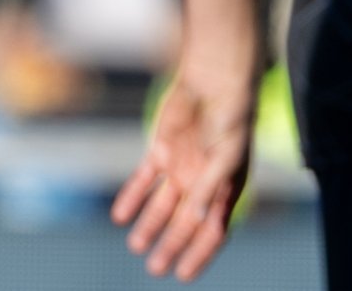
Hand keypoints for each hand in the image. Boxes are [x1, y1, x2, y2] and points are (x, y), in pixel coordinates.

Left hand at [111, 61, 255, 281]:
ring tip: (136, 245)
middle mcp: (203, 180)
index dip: (200, 252)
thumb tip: (198, 218)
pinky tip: (120, 216)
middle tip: (155, 268)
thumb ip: (209, 186)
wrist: (214, 80)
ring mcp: (182, 166)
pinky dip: (133, 197)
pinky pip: (144, 180)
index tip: (183, 274)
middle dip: (171, 245)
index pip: (214, 228)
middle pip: (185, 221)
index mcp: (226, 185)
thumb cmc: (231, 116)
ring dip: (150, 224)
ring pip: (162, 204)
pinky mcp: (163, 151)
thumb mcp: (226, 154)